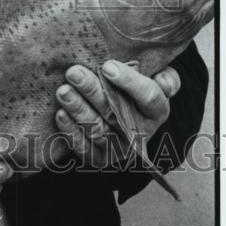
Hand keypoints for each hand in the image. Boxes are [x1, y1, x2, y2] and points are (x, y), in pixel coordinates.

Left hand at [54, 61, 180, 168]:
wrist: (124, 110)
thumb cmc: (135, 86)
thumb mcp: (156, 77)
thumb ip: (165, 76)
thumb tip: (164, 82)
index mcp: (157, 111)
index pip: (149, 97)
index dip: (129, 82)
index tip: (107, 65)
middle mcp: (141, 133)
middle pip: (116, 113)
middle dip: (92, 91)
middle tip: (73, 72)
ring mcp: (120, 148)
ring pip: (98, 130)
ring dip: (78, 109)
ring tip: (63, 90)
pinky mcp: (101, 159)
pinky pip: (85, 149)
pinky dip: (71, 132)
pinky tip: (60, 113)